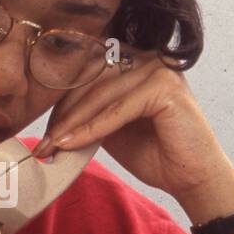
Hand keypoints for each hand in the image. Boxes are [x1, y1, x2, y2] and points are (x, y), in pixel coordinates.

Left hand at [33, 47, 233, 209]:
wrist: (191, 177)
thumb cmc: (155, 153)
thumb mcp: (111, 128)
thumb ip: (88, 113)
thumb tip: (49, 119)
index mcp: (134, 60)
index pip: (87, 70)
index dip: (61, 99)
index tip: (43, 129)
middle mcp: (148, 56)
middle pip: (90, 78)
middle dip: (63, 112)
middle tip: (43, 142)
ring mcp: (159, 67)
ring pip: (100, 94)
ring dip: (72, 122)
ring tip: (52, 146)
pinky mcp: (165, 86)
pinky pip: (117, 108)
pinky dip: (92, 128)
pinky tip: (72, 144)